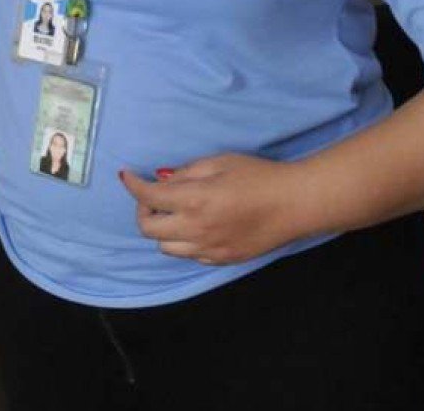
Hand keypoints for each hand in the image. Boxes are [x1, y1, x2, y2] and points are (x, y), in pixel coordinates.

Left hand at [119, 154, 309, 265]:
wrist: (296, 204)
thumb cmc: (259, 176)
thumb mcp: (219, 162)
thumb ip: (186, 173)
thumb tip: (162, 180)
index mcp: (193, 201)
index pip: (147, 197)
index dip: (132, 184)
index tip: (127, 176)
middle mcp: (196, 230)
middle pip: (148, 230)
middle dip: (144, 212)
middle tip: (155, 199)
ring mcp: (210, 250)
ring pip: (166, 248)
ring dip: (163, 231)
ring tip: (176, 214)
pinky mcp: (224, 260)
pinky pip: (190, 256)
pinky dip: (184, 243)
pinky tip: (197, 228)